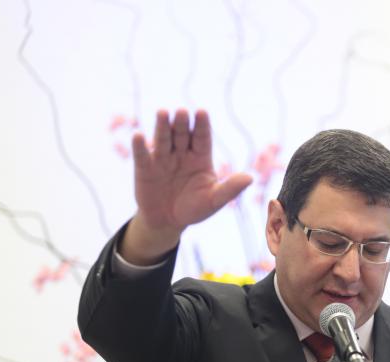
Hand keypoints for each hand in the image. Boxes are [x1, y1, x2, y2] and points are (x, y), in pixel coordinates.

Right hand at [121, 109, 251, 263]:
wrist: (168, 221)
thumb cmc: (194, 208)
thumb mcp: (214, 200)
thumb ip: (230, 189)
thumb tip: (250, 178)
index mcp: (200, 157)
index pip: (202, 137)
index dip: (202, 125)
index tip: (202, 112)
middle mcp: (181, 153)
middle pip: (182, 134)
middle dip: (182, 123)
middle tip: (182, 112)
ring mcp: (162, 159)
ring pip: (163, 139)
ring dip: (162, 126)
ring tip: (162, 112)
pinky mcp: (144, 168)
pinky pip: (142, 155)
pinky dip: (140, 146)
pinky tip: (139, 136)